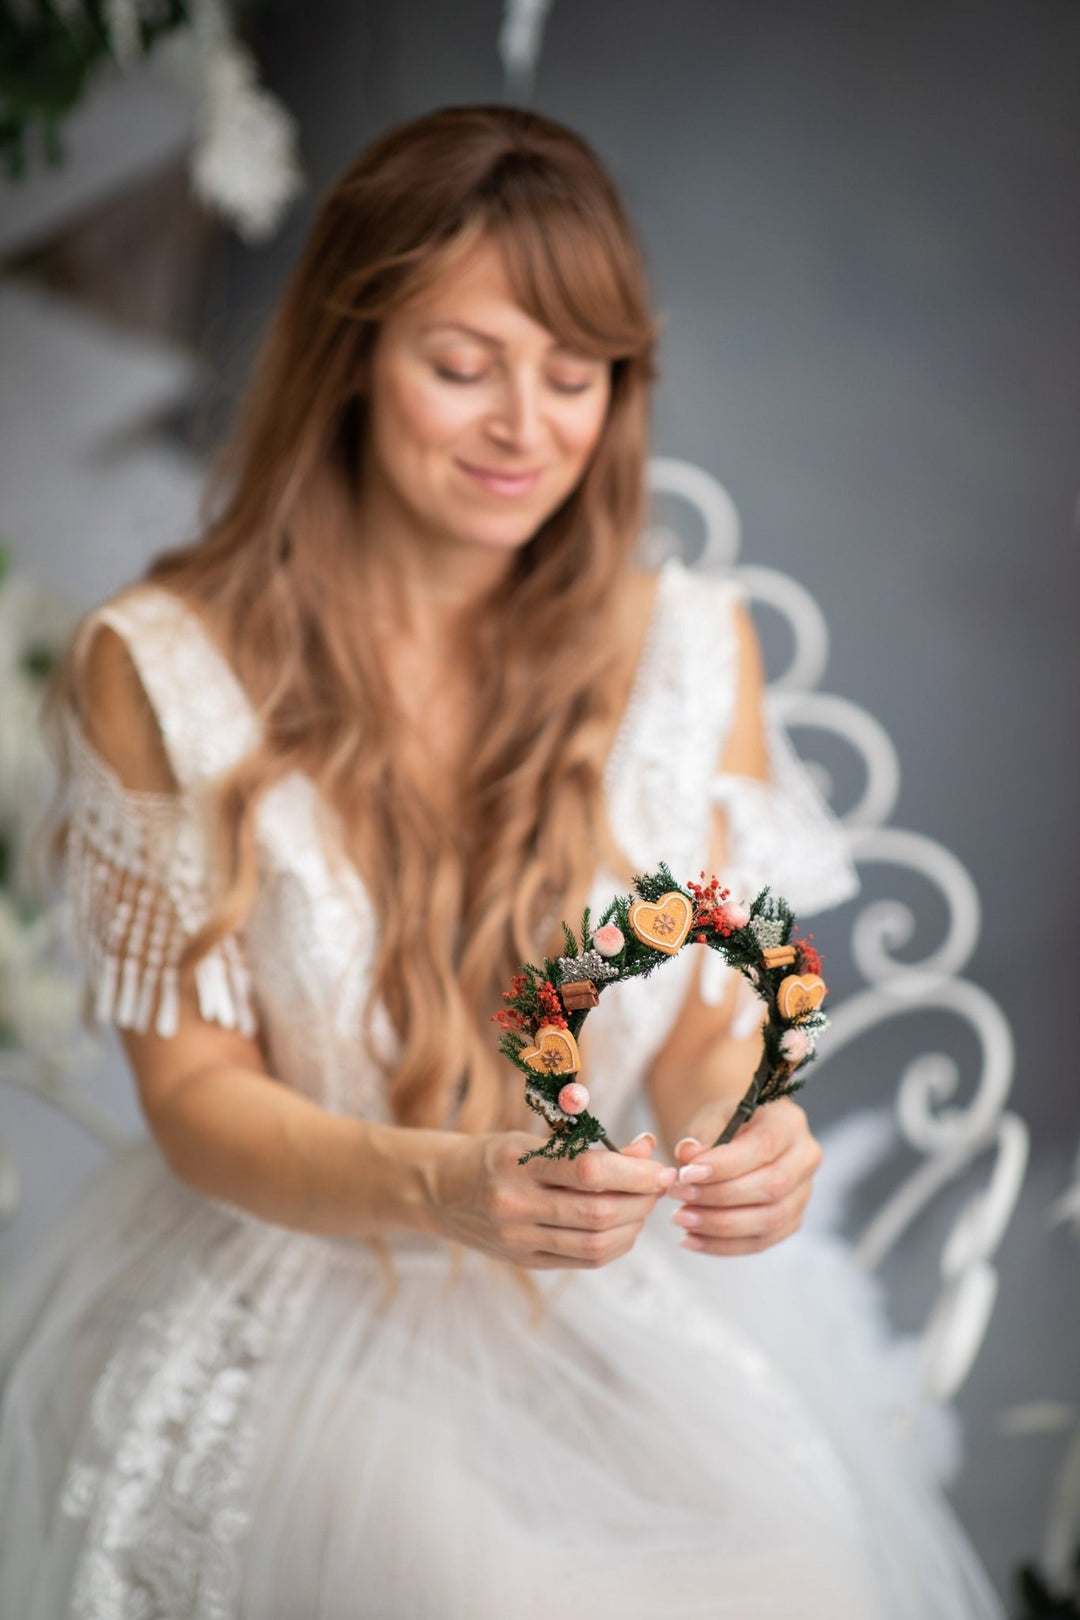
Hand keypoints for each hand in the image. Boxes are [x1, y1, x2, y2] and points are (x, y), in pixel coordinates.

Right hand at [433, 1129, 676, 1269]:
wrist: (440, 1189)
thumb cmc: (495, 1155)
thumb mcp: (535, 1139)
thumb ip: (591, 1147)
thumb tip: (646, 1150)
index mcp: (517, 1162)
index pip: (589, 1171)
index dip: (634, 1172)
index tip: (659, 1169)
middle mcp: (516, 1204)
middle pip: (598, 1213)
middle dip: (640, 1201)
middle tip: (657, 1187)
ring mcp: (518, 1239)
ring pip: (595, 1243)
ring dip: (632, 1226)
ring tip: (642, 1207)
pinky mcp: (524, 1261)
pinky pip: (582, 1260)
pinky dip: (613, 1246)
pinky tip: (622, 1228)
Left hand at [666, 1097, 822, 1255]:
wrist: (739, 1140)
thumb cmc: (726, 1126)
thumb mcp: (711, 1120)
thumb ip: (700, 1138)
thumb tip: (687, 1155)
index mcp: (789, 1122)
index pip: (764, 1147)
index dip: (724, 1165)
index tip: (686, 1174)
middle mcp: (805, 1158)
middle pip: (772, 1187)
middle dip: (720, 1196)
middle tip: (679, 1196)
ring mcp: (803, 1193)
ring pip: (769, 1220)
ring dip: (719, 1224)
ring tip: (682, 1218)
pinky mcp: (791, 1221)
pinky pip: (760, 1241)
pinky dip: (723, 1245)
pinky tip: (692, 1239)